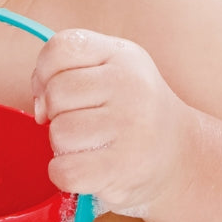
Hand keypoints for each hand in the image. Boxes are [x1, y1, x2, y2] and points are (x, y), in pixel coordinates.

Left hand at [31, 30, 194, 217]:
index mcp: (123, 54)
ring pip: (59, 133)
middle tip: (83, 123)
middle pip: (56, 93)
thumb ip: (66, 72)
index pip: (62, 47)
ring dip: (63, 146)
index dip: (44, 71)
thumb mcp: (109, 72)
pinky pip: (64, 170)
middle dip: (57, 113)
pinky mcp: (124, 167)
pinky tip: (88, 169)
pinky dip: (64, 174)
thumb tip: (40, 107)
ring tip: (92, 145)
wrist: (181, 156)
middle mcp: (131, 85)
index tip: (55, 90)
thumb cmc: (130, 112)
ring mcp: (131, 126)